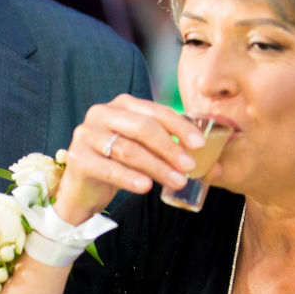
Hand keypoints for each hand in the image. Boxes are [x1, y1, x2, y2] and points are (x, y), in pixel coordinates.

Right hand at [55, 94, 205, 223]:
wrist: (84, 188)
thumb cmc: (119, 165)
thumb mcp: (147, 153)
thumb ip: (175, 154)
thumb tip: (216, 169)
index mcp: (122, 105)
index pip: (156, 111)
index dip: (180, 127)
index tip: (200, 145)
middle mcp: (102, 113)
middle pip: (142, 128)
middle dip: (170, 148)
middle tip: (189, 166)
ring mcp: (87, 134)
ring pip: (128, 149)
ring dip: (156, 166)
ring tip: (177, 182)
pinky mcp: (78, 158)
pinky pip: (109, 168)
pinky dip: (130, 178)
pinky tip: (146, 187)